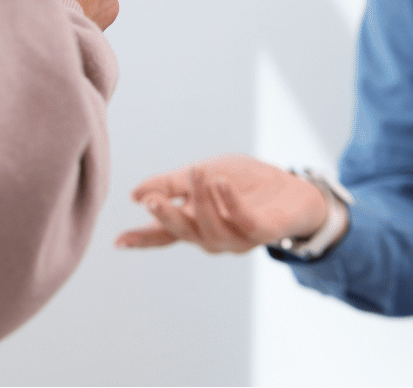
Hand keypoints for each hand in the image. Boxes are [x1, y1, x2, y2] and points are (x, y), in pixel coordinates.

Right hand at [115, 155, 330, 253]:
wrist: (295, 188)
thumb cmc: (247, 183)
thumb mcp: (206, 173)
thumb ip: (173, 183)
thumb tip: (135, 194)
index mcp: (196, 223)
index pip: (164, 233)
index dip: (142, 238)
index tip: (117, 241)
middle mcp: (213, 237)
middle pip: (184, 233)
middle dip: (167, 218)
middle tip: (151, 200)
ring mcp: (238, 238)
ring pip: (212, 228)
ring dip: (202, 200)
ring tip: (198, 171)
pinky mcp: (263, 232)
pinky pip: (243, 221)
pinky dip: (230, 202)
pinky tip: (221, 183)